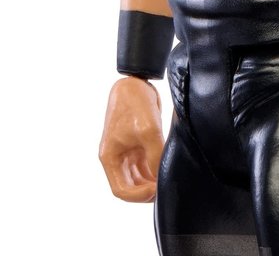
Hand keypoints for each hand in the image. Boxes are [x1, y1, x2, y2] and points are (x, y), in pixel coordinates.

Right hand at [99, 76, 164, 201]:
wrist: (136, 82)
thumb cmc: (135, 104)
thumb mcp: (148, 131)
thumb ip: (155, 156)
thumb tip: (163, 175)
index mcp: (110, 157)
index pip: (121, 190)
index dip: (138, 196)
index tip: (156, 190)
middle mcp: (117, 157)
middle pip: (130, 186)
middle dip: (147, 190)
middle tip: (166, 188)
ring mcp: (127, 151)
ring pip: (139, 176)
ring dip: (152, 181)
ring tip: (169, 180)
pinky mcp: (138, 144)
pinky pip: (146, 164)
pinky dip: (155, 169)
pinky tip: (168, 169)